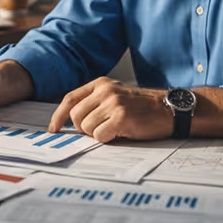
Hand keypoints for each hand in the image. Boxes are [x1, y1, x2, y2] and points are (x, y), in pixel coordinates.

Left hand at [48, 77, 174, 142]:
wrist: (169, 109)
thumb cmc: (142, 106)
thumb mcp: (116, 95)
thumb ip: (94, 101)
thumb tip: (70, 120)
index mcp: (100, 83)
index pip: (70, 98)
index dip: (58, 115)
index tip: (53, 128)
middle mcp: (105, 90)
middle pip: (75, 116)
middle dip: (84, 128)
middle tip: (101, 129)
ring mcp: (113, 103)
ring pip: (86, 127)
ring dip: (98, 134)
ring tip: (115, 129)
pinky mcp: (121, 117)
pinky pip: (99, 136)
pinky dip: (107, 139)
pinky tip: (121, 132)